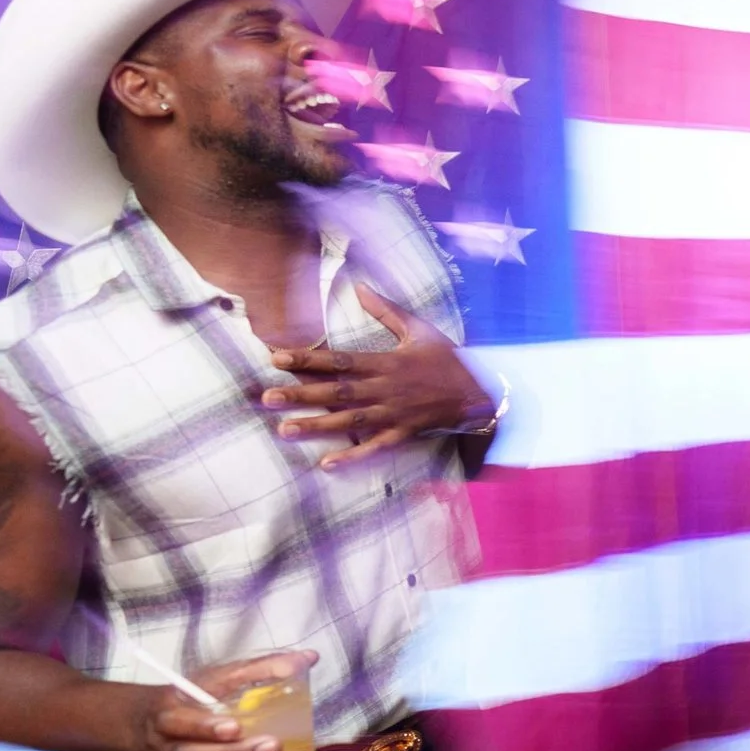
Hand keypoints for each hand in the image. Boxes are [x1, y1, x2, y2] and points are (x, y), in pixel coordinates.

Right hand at [131, 650, 319, 750]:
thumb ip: (259, 668)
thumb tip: (308, 658)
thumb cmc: (191, 697)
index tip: (236, 726)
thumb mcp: (216, 676)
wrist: (148, 723)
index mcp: (167, 713)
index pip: (179, 722)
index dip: (204, 727)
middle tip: (273, 747)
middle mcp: (164, 747)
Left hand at [264, 285, 491, 468]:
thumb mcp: (420, 329)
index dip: (308, 359)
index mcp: (387, 362)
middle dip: (302, 394)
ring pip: (350, 421)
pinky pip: (376, 447)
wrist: (482, 392)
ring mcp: (395, 413)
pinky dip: (353, 456)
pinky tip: (327, 463)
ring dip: (317, 425)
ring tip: (284, 429)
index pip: (340, 360)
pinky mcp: (404, 433)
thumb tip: (359, 287)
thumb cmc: (448, 359)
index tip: (277, 358)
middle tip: (268, 397)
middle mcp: (386, 389)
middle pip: (338, 392)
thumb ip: (387, 310)